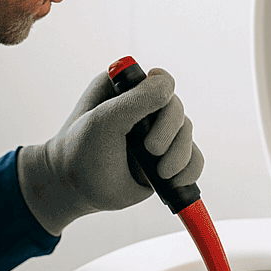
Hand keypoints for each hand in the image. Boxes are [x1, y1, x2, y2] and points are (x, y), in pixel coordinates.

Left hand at [17, 68, 204, 235]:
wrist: (76, 190)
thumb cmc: (81, 152)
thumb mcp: (105, 121)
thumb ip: (136, 100)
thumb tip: (168, 83)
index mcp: (126, 88)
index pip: (160, 80)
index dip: (162, 97)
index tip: (149, 114)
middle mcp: (144, 107)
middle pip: (178, 109)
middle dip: (170, 132)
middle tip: (151, 150)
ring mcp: (156, 133)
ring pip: (188, 134)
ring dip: (180, 155)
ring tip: (161, 173)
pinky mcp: (166, 158)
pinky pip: (194, 158)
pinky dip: (189, 170)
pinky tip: (174, 181)